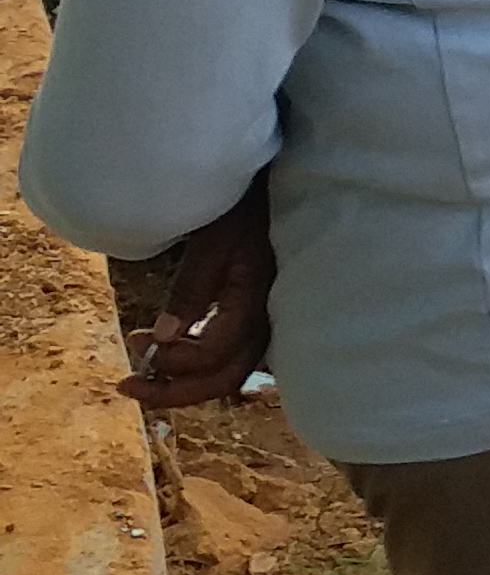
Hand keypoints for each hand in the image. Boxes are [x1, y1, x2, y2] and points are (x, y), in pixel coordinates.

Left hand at [118, 183, 272, 414]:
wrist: (277, 185)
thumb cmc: (244, 206)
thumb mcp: (212, 241)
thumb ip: (191, 290)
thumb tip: (163, 339)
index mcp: (256, 301)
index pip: (212, 356)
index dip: (172, 361)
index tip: (138, 338)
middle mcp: (270, 319)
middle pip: (224, 378)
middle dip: (174, 389)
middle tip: (128, 383)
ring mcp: (271, 318)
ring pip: (232, 371)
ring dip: (188, 378)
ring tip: (148, 362)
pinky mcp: (265, 312)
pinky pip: (237, 354)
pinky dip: (204, 362)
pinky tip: (182, 346)